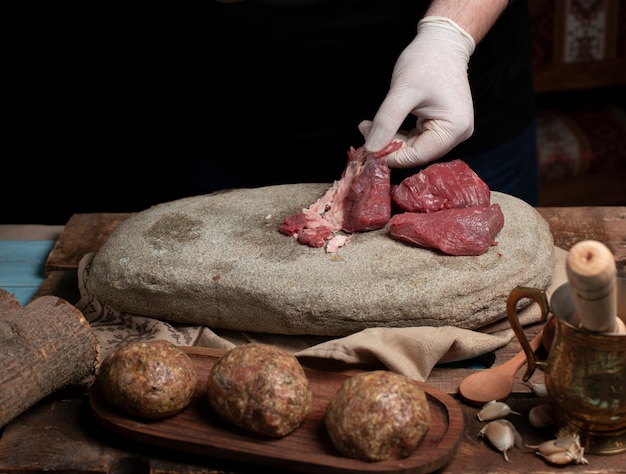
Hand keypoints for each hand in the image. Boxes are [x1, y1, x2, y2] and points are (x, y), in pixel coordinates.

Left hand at [363, 16, 475, 167]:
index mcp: (454, 129)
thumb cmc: (426, 61)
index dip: (391, 155)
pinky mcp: (440, 125)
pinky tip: (379, 124)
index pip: (418, 155)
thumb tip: (371, 150)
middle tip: (364, 131)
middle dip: (388, 145)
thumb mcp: (403, 91)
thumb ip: (386, 122)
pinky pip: (415, 137)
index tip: (367, 149)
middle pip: (415, 152)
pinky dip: (396, 132)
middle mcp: (457, 134)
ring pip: (412, 146)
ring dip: (389, 138)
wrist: (441, 41)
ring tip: (368, 125)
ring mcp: (450, 130)